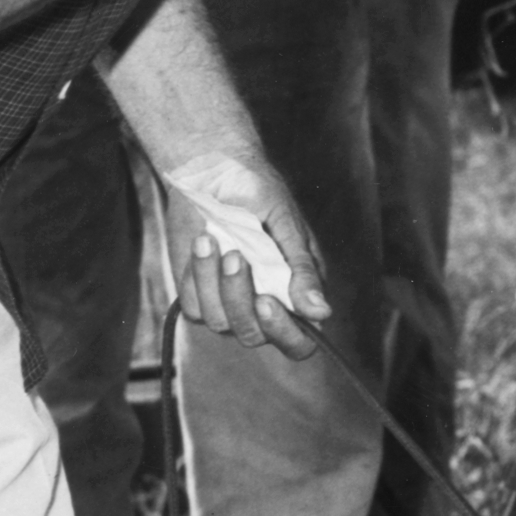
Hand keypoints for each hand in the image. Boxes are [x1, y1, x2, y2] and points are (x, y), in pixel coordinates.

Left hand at [162, 148, 327, 357]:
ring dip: (211, 279)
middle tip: (234, 255)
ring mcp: (228, 304)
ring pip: (219, 322)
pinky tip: (201, 242)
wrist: (213, 173)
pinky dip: (195, 274)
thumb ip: (301, 271)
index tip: (265, 299)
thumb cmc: (259, 194)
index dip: (284, 332)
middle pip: (253, 336)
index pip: (298, 342)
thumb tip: (321, 312)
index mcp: (295, 293)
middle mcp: (263, 306)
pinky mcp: (198, 295)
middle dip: (238, 298)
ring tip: (210, 238)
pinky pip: (193, 306)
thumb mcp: (286, 228)